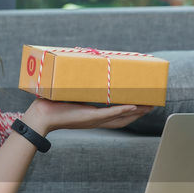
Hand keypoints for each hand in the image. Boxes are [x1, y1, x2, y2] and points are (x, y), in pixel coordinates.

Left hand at [23, 97, 151, 133]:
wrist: (41, 116)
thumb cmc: (52, 106)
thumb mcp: (69, 96)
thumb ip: (77, 88)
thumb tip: (79, 72)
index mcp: (93, 116)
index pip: (117, 116)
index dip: (131, 112)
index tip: (142, 105)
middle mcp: (96, 120)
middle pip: (124, 118)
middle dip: (139, 113)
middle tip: (152, 105)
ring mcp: (94, 119)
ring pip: (121, 117)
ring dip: (136, 112)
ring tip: (149, 106)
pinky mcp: (90, 116)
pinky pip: (110, 114)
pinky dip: (122, 110)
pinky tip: (134, 106)